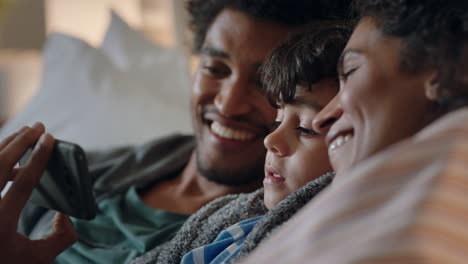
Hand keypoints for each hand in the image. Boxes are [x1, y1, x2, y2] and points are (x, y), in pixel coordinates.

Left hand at [0, 123, 76, 263]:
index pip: (22, 182)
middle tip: (38, 127)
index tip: (49, 138)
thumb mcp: (37, 259)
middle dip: (20, 142)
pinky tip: (6, 155)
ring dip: (5, 146)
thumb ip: (60, 237)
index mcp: (0, 223)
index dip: (39, 158)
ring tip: (24, 134)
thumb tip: (63, 214)